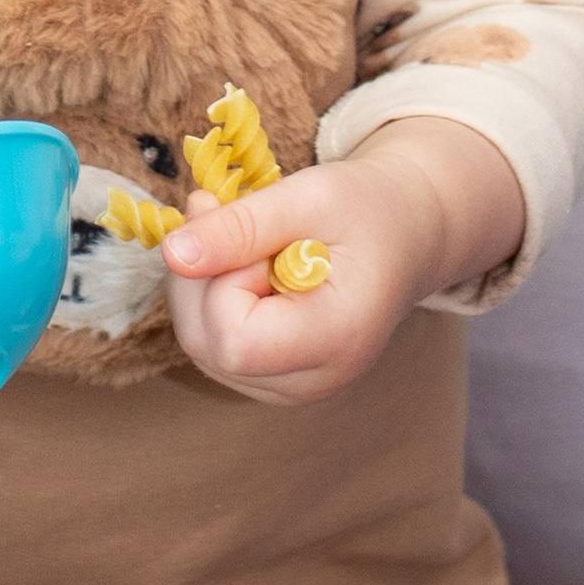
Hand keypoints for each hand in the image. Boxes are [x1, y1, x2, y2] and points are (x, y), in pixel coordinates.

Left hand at [160, 116, 525, 405]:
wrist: (409, 234)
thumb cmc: (369, 208)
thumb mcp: (310, 196)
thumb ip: (241, 226)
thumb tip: (173, 254)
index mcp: (339, 338)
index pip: (235, 340)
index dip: (223, 281)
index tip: (254, 236)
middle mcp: (317, 380)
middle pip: (209, 347)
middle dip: (200, 276)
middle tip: (222, 212)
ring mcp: (295, 388)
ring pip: (203, 348)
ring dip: (200, 284)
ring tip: (239, 234)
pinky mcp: (277, 379)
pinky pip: (214, 348)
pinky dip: (211, 300)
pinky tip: (242, 264)